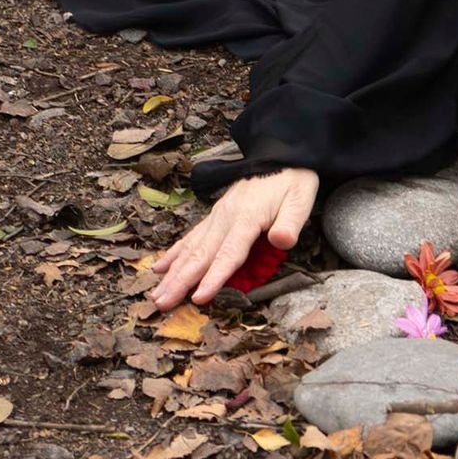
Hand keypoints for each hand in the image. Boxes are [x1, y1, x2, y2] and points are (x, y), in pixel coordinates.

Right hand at [149, 167, 318, 310]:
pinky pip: (191, 237)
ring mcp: (218, 216)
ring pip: (191, 248)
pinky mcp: (216, 214)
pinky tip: (159, 267)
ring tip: (156, 294)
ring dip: (172, 273)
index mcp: (247, 218)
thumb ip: (290, 223)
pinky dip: (174, 253)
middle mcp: (226, 217)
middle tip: (161, 304)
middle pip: (201, 255)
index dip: (214, 277)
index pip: (229, 254)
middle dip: (180, 281)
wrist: (281, 155)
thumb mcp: (301, 200)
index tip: (198, 299)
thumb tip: (281, 241)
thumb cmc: (293, 181)